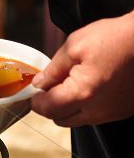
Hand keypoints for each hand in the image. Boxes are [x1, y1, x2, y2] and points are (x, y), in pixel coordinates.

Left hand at [31, 11, 133, 126]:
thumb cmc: (115, 38)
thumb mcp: (73, 46)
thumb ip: (52, 69)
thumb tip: (39, 84)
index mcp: (82, 93)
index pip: (47, 109)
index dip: (36, 100)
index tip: (33, 91)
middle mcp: (98, 110)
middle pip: (60, 119)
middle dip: (50, 105)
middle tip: (50, 85)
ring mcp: (112, 113)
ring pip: (77, 120)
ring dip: (67, 107)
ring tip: (70, 83)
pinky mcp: (123, 111)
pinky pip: (95, 116)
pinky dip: (85, 106)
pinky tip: (88, 86)